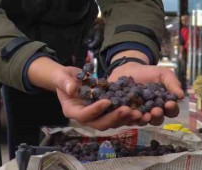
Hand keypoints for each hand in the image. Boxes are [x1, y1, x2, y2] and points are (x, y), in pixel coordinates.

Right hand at [27, 58, 143, 129]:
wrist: (69, 79)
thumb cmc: (63, 78)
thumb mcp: (61, 77)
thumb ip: (65, 82)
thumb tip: (72, 88)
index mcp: (72, 111)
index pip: (84, 115)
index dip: (95, 110)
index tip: (107, 101)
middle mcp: (85, 117)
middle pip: (99, 123)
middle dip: (114, 117)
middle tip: (127, 109)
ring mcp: (96, 116)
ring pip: (111, 123)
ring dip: (124, 119)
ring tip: (136, 112)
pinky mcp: (105, 112)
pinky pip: (117, 117)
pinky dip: (127, 115)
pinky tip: (139, 110)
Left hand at [107, 63, 183, 126]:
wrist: (128, 69)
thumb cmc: (149, 73)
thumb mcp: (163, 74)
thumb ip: (172, 83)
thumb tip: (181, 96)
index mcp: (164, 105)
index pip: (171, 112)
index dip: (171, 109)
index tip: (169, 104)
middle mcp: (152, 113)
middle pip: (156, 120)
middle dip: (157, 116)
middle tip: (155, 111)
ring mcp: (138, 115)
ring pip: (141, 121)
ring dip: (142, 119)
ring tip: (142, 114)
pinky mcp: (124, 114)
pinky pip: (125, 118)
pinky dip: (126, 116)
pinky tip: (127, 110)